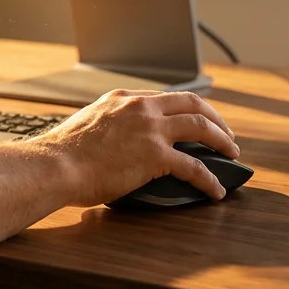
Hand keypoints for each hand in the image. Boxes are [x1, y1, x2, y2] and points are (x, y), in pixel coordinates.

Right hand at [35, 89, 239, 206]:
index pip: (165, 98)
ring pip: (201, 126)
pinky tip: (216, 190)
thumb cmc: (63, 154)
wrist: (55, 165)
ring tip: (233, 154)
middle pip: (192, 103)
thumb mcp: (88, 125)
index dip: (185, 109)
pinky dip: (210, 179)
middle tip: (226, 134)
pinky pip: (194, 166)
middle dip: (215, 118)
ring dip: (222, 140)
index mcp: (123, 98)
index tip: (195, 119)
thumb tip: (117, 143)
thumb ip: (109, 126)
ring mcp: (150, 129)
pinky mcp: (155, 155)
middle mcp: (141, 107)